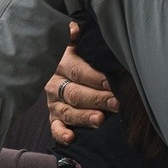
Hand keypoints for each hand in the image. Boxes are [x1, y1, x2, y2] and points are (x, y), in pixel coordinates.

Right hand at [45, 23, 120, 144]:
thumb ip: (75, 36)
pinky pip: (55, 127)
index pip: (78, 71)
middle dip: (96, 99)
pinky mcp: (54, 117)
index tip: (111, 82)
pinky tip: (71, 138)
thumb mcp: (76, 42)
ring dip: (83, 116)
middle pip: (74, 93)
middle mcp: (54, 83)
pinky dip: (61, 134)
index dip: (94, 78)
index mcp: (61, 62)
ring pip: (67, 111)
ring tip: (99, 120)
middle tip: (115, 103)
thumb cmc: (79, 55)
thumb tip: (73, 28)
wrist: (58, 67)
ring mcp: (53, 102)